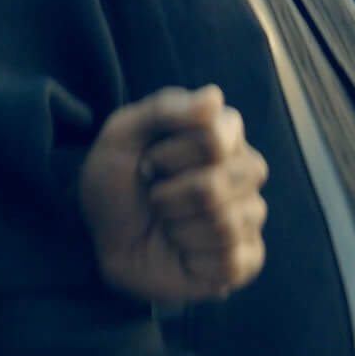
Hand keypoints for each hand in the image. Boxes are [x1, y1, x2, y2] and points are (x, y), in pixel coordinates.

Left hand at [79, 85, 268, 302]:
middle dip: (171, 195)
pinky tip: (184, 251)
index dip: (170, 156)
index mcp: (225, 135)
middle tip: (156, 196)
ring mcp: (250, 216)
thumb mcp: (122, 137)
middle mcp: (246, 172)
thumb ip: (164, 110)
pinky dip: (192, 256)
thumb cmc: (117, 186)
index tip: (148, 162)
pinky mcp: (247, 258)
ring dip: (177, 226)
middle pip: (221, 184)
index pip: (215, 140)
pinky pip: (229, 259)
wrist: (104, 241)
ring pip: (224, 222)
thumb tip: (214, 96)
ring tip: (167, 223)